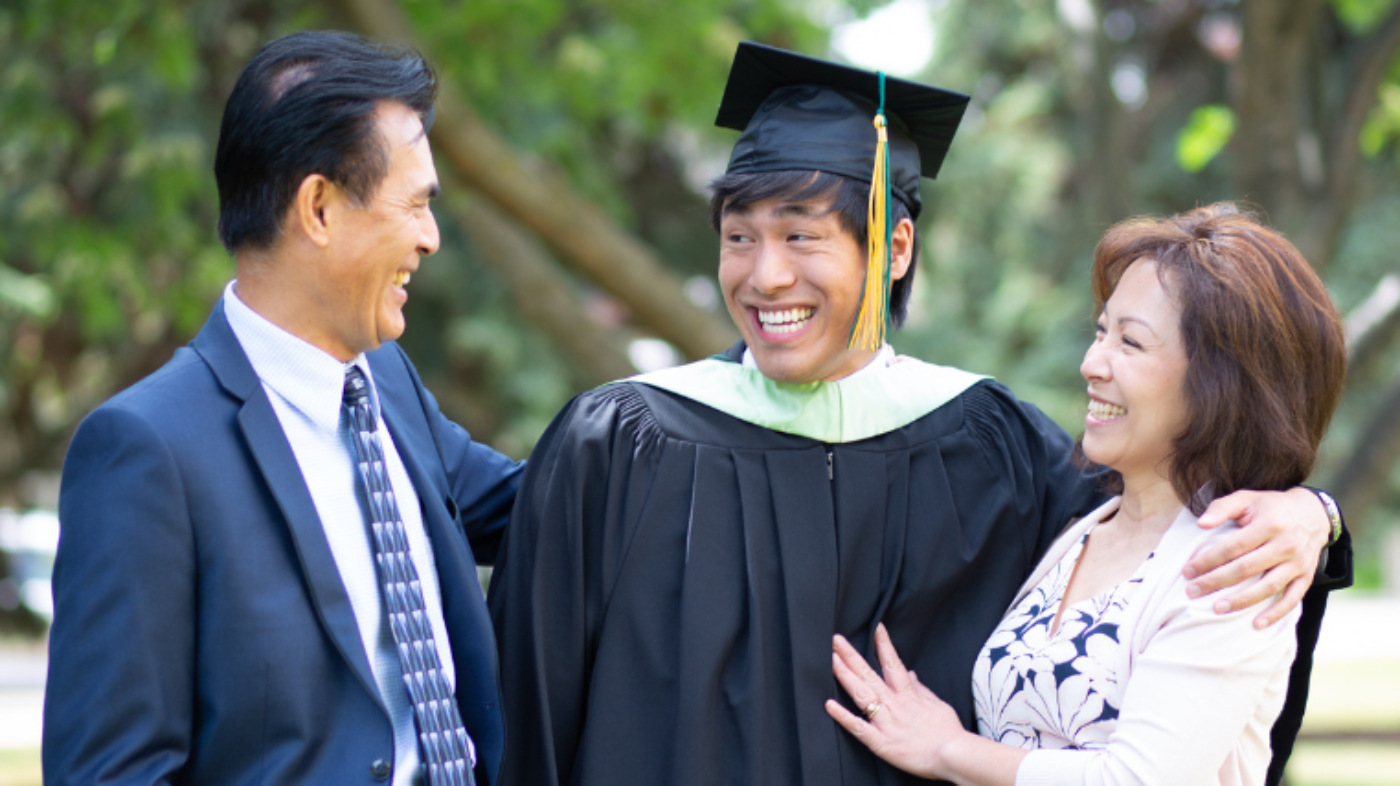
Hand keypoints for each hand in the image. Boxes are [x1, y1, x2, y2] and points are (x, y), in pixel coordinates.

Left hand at [824, 624, 968, 779]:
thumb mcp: (938, 704)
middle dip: (851, 656)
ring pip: (861, 695)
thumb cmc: (949, 733)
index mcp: (908, 695)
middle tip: (836, 640)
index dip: (883, 645)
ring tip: (831, 660)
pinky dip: (843, 716)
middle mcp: (895, 704)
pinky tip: (829, 705)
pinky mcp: (881, 742)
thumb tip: (911, 674)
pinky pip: (858, 728)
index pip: (893, 663)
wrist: (954, 755)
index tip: (876, 628)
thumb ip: (921, 689)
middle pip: (869, 675)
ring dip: (845, 676)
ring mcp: (886, 722)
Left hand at [1187, 487, 1326, 627]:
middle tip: (1192, 592)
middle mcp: (1285, 545)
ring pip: (1268, 587)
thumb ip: (1222, 507)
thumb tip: (1200, 523)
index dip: (1208, 560)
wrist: (1313, 513)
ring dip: (1242, 601)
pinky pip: (1292, 598)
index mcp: (1268, 524)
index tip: (1187, 571)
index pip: (1232, 547)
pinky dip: (1276, 613)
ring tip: (1217, 609)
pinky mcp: (1307, 576)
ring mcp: (1298, 563)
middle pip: (1246, 569)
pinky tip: (1257, 624)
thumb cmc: (1271, 507)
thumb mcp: (1246, 498)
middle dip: (1216, 582)